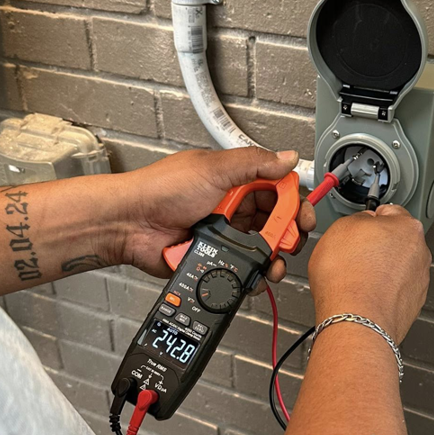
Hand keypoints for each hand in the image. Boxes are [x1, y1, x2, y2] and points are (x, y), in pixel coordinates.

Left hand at [104, 148, 316, 283]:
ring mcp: (224, 235)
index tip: (304, 217)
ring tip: (276, 265)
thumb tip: (289, 158)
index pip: (277, 191)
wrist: (129, 224)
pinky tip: (256, 276)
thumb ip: (254, 163)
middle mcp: (232, 208)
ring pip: (262, 250)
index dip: (294, 204)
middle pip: (275, 224)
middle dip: (289, 235)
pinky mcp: (214, 258)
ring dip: (274, 259)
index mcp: (235, 182)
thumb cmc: (161, 190)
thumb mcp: (213, 168)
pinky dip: (253, 275)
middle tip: (291, 243)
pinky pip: (241, 269)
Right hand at [308, 205, 430, 342]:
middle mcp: (420, 253)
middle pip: (396, 241)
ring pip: (396, 268)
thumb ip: (358, 218)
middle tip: (354, 254)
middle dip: (376, 246)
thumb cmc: (348, 278)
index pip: (390, 212)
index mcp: (407, 226)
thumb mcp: (339, 228)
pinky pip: (394, 291)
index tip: (360, 228)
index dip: (369, 220)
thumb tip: (362, 222)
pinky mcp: (412, 306)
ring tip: (356, 278)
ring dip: (380, 270)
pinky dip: (382, 291)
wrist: (355, 321)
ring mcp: (419, 282)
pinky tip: (364, 294)